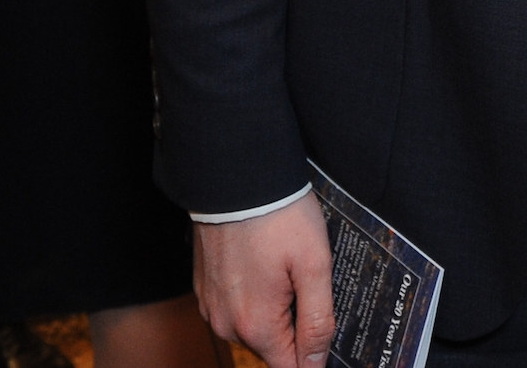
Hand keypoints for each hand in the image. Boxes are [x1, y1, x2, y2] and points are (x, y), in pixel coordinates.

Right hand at [195, 197, 335, 366]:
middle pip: (274, 347)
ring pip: (254, 327)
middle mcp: (226, 324)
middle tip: (307, 282)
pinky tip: (265, 265)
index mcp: (255, 325)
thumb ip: (318, 321)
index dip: (314, 352)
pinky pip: (236, 307)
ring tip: (286, 269)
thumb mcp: (314, 266)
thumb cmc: (278, 216)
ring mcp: (212, 307)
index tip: (322, 322)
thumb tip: (315, 364)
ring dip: (274, 309)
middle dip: (295, 325)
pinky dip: (253, 295)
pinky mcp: (204, 289)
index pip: (291, 367)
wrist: (235, 178)